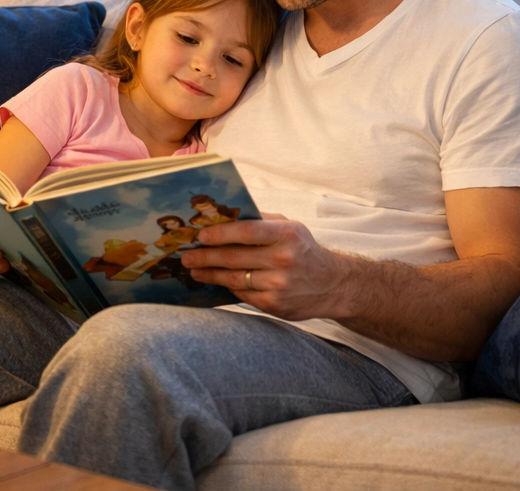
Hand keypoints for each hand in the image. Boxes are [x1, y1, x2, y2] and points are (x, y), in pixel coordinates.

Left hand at [181, 218, 352, 319]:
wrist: (333, 284)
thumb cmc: (304, 248)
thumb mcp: (290, 227)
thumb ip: (261, 220)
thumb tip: (225, 215)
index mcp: (287, 234)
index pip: (248, 232)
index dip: (221, 233)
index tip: (201, 235)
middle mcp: (284, 259)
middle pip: (236, 257)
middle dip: (207, 256)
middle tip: (187, 255)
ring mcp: (279, 284)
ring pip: (236, 279)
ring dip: (210, 274)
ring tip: (194, 270)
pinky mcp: (275, 304)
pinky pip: (243, 294)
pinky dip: (226, 288)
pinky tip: (214, 282)